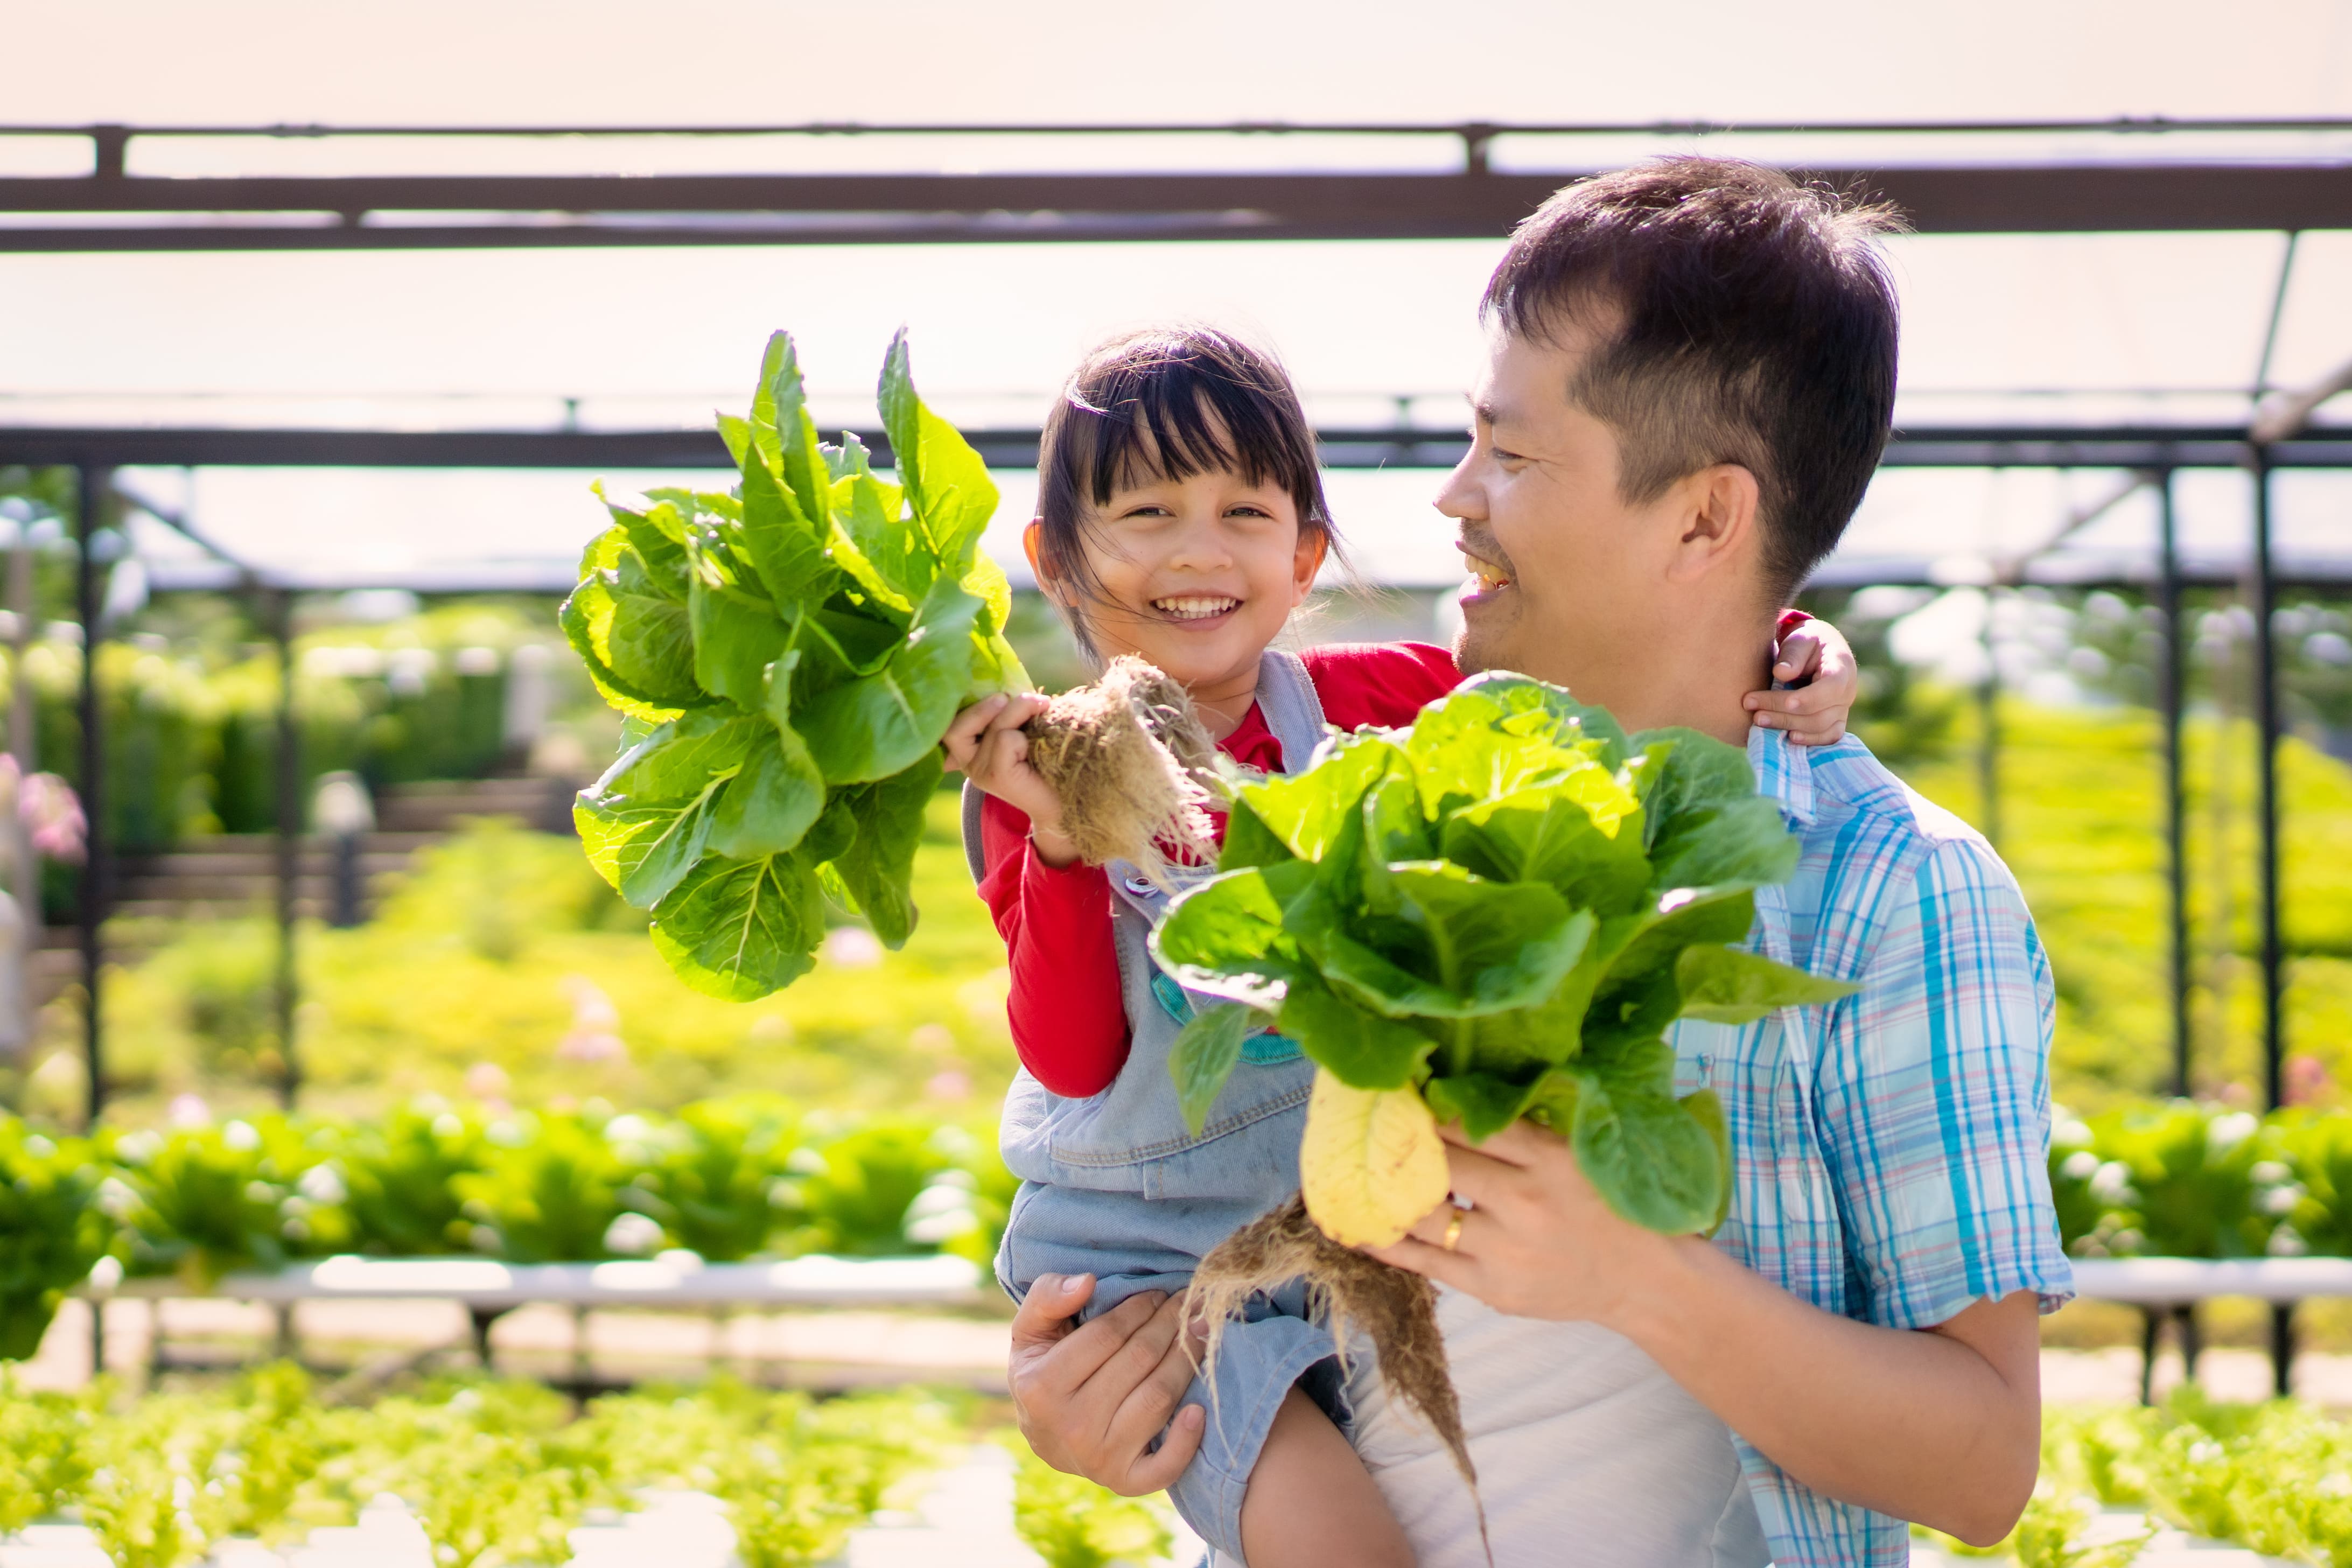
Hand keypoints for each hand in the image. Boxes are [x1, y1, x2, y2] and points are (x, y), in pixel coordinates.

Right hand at [942, 692, 1078, 865]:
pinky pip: (1006, 739)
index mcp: (968, 751)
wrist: (1063, 802)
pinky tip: (1036, 747)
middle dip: (990, 705)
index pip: (946, 723)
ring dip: (1021, 711)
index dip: (968, 705)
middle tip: (1027, 699)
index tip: (1000, 698)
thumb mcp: (1019, 728)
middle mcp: (967, 763)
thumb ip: (1006, 712)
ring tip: (1042, 709)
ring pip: (994, 726)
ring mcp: (979, 772)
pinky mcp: (996, 776)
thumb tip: (1006, 691)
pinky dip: (1024, 736)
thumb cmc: (1043, 759)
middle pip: (959, 723)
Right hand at [1007, 1272, 1206, 1495]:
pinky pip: (1163, 1467)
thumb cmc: (1043, 1369)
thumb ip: (1047, 1298)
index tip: (1157, 1293)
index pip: (1107, 1335)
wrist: (1045, 1436)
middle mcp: (1071, 1425)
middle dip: (1169, 1324)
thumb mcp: (1030, 1330)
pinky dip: (1187, 1441)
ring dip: (1187, 1359)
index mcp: (1042, 1385)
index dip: (1139, 1308)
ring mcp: (1099, 1458)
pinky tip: (1200, 1409)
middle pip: (1139, 1361)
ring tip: (1199, 1331)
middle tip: (1187, 1303)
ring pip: (1158, 1398)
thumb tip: (1086, 1282)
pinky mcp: (1125, 1482)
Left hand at [1365, 1121, 1677, 1329]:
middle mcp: (1524, 1201)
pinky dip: (1386, 1244)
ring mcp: (1506, 1250)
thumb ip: (1525, 1130)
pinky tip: (1356, 1228)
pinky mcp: (1493, 1289)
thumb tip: (1456, 1095)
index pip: (1470, 1123)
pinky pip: (1425, 1263)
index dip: (1425, 1108)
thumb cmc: (1609, 1205)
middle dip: (1398, 1145)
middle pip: (1440, 1164)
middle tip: (1364, 1127)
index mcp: (1549, 1157)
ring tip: (1349, 1174)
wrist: (1646, 1280)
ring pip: (1425, 1214)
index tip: (1395, 1093)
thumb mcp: (1578, 1152)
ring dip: (1383, 1193)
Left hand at [1743, 616, 1858, 745]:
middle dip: (1784, 714)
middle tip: (1753, 710)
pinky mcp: (1835, 720)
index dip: (1807, 699)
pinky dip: (1809, 740)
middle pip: (1820, 713)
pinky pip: (1828, 737)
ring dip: (1788, 727)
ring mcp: (1842, 709)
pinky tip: (1787, 738)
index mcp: (1841, 667)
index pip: (1830, 688)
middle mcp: (1847, 692)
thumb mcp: (1799, 640)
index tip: (1782, 701)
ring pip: (1821, 728)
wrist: (1815, 651)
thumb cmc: (1805, 643)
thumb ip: (1792, 655)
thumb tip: (1781, 673)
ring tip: (1759, 721)